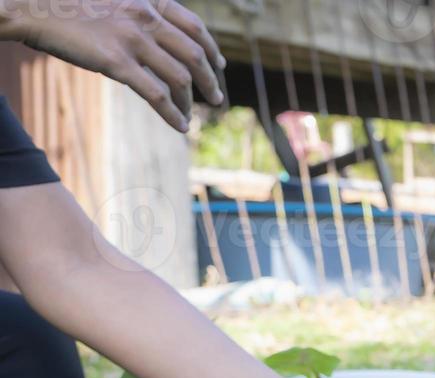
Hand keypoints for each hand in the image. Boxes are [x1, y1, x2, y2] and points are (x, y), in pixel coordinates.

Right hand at [0, 0, 224, 132]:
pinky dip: (173, 114)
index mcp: (147, 1)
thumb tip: (159, 41)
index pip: (194, 27)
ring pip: (180, 77)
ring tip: (193, 115)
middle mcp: (145, 17)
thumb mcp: (113, 2)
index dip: (212, 49)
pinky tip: (181, 126)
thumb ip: (139, 16)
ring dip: (191, 101)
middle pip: (195, 55)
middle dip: (211, 80)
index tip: (219, 65)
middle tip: (216, 98)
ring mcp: (132, 39)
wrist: (32, 5)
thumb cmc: (69, 5)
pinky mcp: (116, 62)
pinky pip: (156, 94)